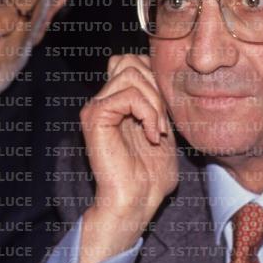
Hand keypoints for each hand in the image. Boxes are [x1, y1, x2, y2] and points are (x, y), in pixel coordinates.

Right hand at [78, 54, 177, 262]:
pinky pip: (127, 95)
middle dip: (157, 87)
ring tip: (159, 130)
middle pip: (131, 60)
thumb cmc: (151, 174)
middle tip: (163, 121)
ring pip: (131, 73)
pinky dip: (148, 112)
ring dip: (155, 102)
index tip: (166, 111)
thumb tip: (163, 74)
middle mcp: (103, 100)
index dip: (156, 77)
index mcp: (117, 101)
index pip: (133, 60)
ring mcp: (97, 107)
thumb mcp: (162, 128)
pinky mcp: (95, 117)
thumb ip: (157, 101)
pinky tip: (153, 135)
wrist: (137, 201)